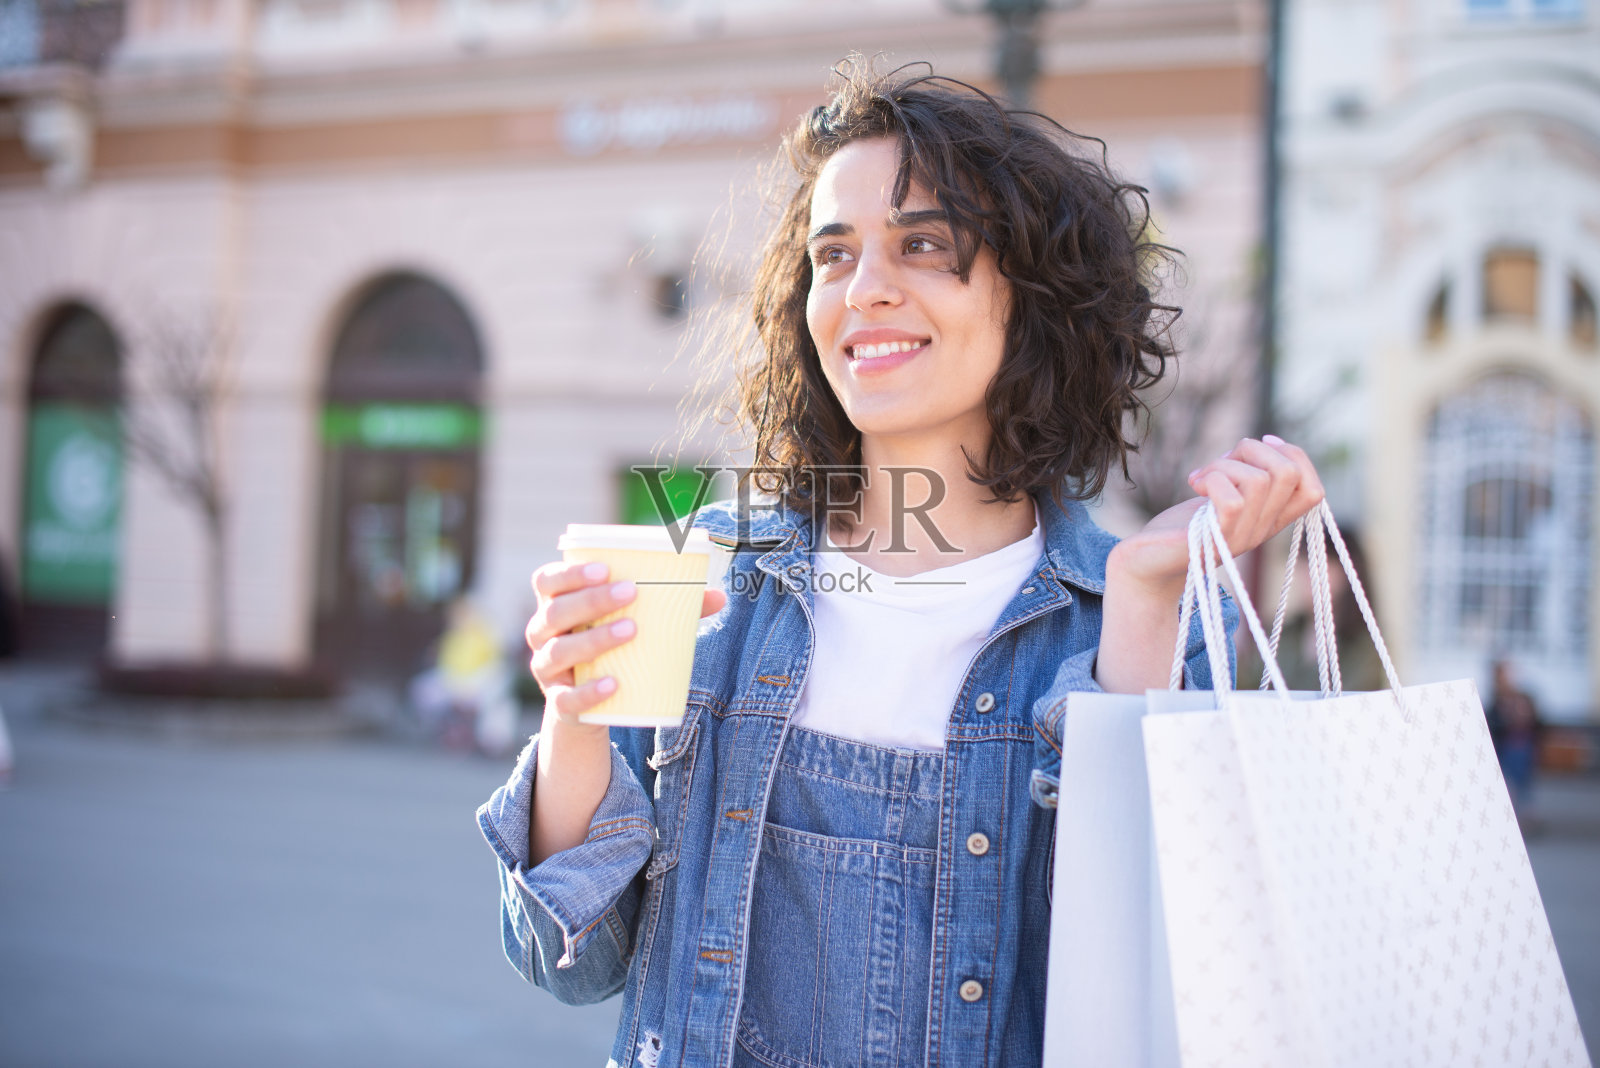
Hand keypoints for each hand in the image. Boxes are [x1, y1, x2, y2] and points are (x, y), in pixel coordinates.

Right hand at [524, 562, 727, 727]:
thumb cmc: (612, 648)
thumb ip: (670, 608)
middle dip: (591, 600)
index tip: (604, 567)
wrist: (590, 706)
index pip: (546, 580)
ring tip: (631, 630)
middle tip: (631, 591)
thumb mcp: (630, 623)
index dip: (569, 572)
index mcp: (555, 604)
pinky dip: (588, 692)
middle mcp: (542, 634)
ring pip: (560, 651)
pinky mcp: (558, 703)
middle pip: (556, 612)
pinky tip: (613, 684)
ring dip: (594, 639)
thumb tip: (719, 596)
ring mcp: (546, 670)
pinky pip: (566, 699)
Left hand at [1109, 435, 1324, 596]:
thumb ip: (1249, 477)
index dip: (1294, 456)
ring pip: (1259, 480)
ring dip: (1225, 465)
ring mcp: (1240, 537)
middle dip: (1254, 450)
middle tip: (1222, 462)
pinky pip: (1232, 500)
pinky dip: (1212, 480)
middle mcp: (1261, 531)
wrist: (1146, 564)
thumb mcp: (1226, 496)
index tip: (1261, 445)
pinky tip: (1195, 484)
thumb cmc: (1185, 525)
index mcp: (1269, 520)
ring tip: (1202, 477)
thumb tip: (1269, 442)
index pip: (1314, 490)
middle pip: (1289, 473)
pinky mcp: (1213, 539)